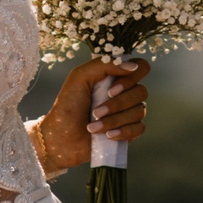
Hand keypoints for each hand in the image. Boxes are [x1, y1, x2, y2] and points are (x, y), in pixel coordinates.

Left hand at [29, 57, 150, 175]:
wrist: (61, 138)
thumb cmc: (67, 106)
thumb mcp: (80, 77)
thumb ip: (105, 64)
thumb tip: (133, 67)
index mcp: (115, 76)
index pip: (141, 67)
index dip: (132, 77)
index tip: (112, 89)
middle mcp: (125, 92)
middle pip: (141, 92)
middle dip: (117, 104)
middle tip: (95, 112)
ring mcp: (128, 112)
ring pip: (139, 111)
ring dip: (114, 120)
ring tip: (93, 127)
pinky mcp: (129, 131)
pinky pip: (139, 128)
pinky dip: (124, 132)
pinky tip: (108, 136)